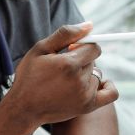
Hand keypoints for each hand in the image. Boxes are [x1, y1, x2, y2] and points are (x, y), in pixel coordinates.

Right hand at [3, 22, 118, 125]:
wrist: (24, 109)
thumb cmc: (29, 76)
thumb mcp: (41, 49)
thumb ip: (66, 34)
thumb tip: (90, 25)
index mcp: (68, 64)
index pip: (94, 47)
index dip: (82, 46)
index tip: (69, 50)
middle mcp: (80, 80)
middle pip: (94, 61)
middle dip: (81, 61)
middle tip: (63, 69)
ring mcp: (86, 95)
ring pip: (97, 75)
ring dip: (87, 75)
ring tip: (67, 82)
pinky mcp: (88, 106)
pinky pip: (111, 94)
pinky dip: (108, 87)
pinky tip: (95, 84)